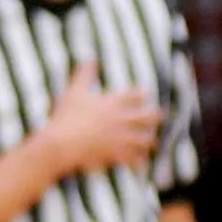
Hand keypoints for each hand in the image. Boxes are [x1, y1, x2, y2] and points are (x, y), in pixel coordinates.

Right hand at [43, 62, 161, 175]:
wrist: (61, 142)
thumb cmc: (66, 116)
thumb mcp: (73, 92)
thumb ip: (84, 75)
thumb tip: (89, 58)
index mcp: (113, 102)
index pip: (136, 94)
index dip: (142, 94)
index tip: (144, 94)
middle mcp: (122, 119)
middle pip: (149, 116)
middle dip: (156, 116)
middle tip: (160, 116)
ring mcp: (121, 138)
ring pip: (146, 139)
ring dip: (149, 140)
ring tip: (151, 141)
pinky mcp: (117, 154)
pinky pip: (135, 159)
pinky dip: (139, 161)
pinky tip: (140, 162)